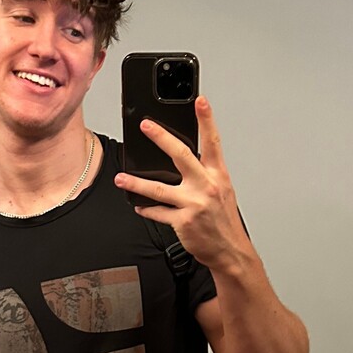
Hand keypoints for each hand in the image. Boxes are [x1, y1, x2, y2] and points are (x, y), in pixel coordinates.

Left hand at [114, 97, 250, 271]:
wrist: (230, 251)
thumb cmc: (224, 221)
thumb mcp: (221, 191)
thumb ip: (205, 173)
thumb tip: (181, 158)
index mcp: (218, 175)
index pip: (212, 142)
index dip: (207, 120)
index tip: (200, 101)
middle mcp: (206, 186)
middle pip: (181, 155)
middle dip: (161, 137)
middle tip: (146, 126)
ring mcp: (194, 204)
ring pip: (159, 188)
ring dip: (136, 183)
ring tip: (121, 178)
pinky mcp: (183, 222)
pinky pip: (158, 213)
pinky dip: (147, 209)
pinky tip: (138, 206)